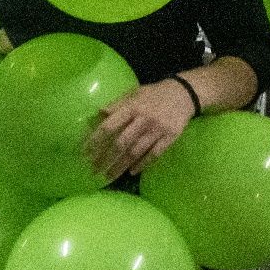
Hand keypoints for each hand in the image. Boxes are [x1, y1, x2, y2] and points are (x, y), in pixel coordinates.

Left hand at [84, 80, 198, 180]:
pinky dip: (142, 164)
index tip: (85, 153)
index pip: (109, 126)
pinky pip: (154, 154)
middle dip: (106, 159)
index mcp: (132, 107)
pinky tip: (132, 172)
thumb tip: (97, 115)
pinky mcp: (170, 137)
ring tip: (109, 176)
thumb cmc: (154, 94)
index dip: (96, 140)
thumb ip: (116, 105)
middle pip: (121, 143)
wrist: (184, 93)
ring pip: (136, 152)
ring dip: (120, 166)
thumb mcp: (134, 93)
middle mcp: (143, 119)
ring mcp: (157, 129)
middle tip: (94, 171)